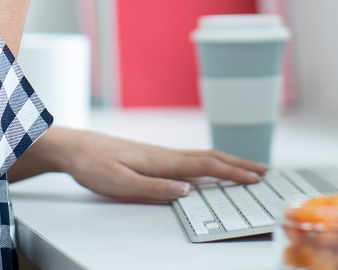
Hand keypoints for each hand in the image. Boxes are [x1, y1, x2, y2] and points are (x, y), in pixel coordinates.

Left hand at [9, 127, 268, 201]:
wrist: (73, 147)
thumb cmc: (94, 165)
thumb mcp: (120, 183)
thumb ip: (154, 188)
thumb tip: (188, 191)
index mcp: (162, 160)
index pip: (206, 166)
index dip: (232, 172)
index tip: (256, 177)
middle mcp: (165, 154)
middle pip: (210, 158)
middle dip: (238, 164)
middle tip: (263, 170)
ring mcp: (159, 154)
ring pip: (201, 157)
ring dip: (226, 163)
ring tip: (244, 168)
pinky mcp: (152, 157)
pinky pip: (189, 160)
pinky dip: (208, 164)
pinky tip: (208, 170)